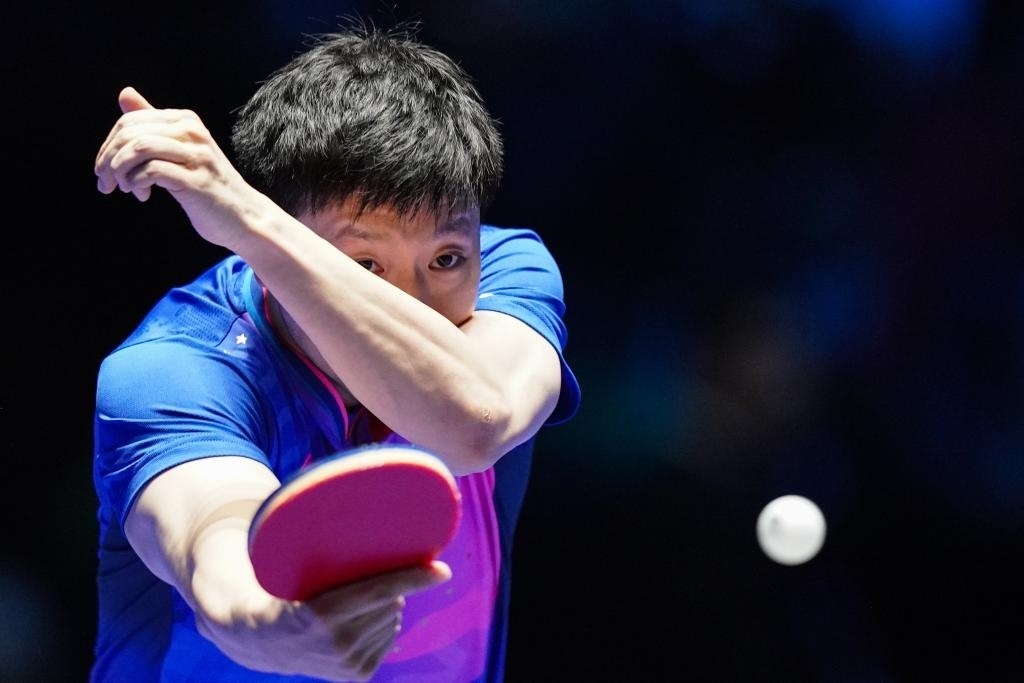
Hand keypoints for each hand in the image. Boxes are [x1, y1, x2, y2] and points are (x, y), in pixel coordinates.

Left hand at [93, 86, 273, 251]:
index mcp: (186, 120)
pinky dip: (137, 183)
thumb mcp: (180, 149)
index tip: (105, 170)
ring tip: (123, 188)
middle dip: (108, 160)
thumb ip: (153, 123)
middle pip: (130, 133)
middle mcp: (192, 132)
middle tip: (105, 182)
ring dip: (119, 171)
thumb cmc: (208, 184)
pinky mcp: (196, 180)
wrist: (243, 216)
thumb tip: (124, 93)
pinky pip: (152, 172)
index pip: (131, 120)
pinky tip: (142, 195)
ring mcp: (196, 156)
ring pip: (138, 149)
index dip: (108, 145)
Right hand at [192, 560, 451, 681]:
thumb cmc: (285, 590)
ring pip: (393, 620)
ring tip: (353, 605)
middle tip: (362, 582)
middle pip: (393, 603)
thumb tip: (379, 530)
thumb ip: (332, 553)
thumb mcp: (298, 568)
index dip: (413, 578)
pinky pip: (389, 639)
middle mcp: (338, 644)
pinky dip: (381, 626)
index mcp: (322, 614)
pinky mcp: (356, 676)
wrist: (263, 641)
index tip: (442, 570)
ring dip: (385, 607)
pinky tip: (358, 623)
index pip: (380, 591)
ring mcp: (348, 664)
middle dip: (389, 589)